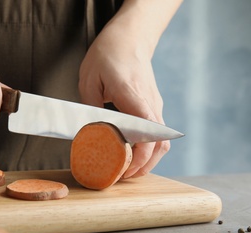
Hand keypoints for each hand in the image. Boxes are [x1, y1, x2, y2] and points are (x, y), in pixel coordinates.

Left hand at [78, 12, 169, 177]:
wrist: (130, 37)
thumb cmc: (108, 55)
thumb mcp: (89, 80)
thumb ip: (92, 109)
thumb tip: (93, 135)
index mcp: (133, 96)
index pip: (147, 134)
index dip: (140, 157)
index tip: (124, 170)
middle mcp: (150, 104)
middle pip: (160, 145)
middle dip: (144, 166)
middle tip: (123, 176)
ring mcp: (155, 105)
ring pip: (162, 142)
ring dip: (148, 160)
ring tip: (128, 169)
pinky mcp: (154, 105)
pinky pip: (156, 133)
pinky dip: (149, 148)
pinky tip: (132, 152)